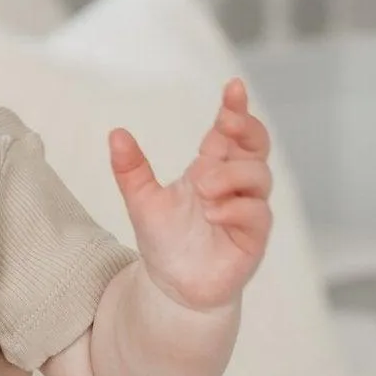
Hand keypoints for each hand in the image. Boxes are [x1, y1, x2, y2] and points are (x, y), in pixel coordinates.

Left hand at [108, 78, 273, 314]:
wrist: (173, 287)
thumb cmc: (165, 240)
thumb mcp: (141, 200)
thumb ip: (131, 169)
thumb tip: (115, 133)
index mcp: (211, 167)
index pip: (230, 132)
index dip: (235, 109)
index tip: (232, 88)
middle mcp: (234, 185)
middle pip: (256, 145)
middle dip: (247, 128)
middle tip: (228, 122)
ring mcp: (247, 209)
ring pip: (259, 177)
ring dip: (232, 176)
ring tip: (202, 188)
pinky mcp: (253, 238)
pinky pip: (257, 215)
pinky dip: (236, 209)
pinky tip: (213, 213)